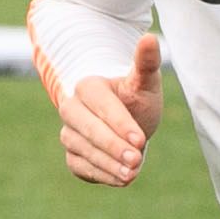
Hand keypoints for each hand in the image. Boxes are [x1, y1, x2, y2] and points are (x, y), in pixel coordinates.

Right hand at [57, 32, 160, 184]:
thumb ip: (146, 63)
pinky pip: (79, 166)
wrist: (126, 120)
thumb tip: (149, 38)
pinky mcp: (73, 155)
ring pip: (82, 149)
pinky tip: (122, 180)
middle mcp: (72, 109)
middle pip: (86, 128)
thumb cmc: (136, 97)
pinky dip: (100, 175)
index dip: (119, 123)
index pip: (101, 105)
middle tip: (136, 159)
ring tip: (132, 174)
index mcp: (88, 87)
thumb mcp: (145, 82)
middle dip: (111, 145)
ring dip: (107, 164)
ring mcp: (70, 133)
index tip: (140, 139)